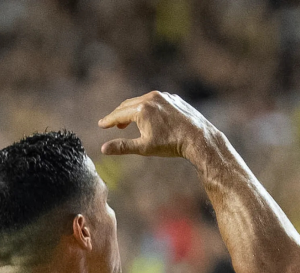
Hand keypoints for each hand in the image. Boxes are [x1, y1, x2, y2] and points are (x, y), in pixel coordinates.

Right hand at [98, 91, 214, 157]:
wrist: (198, 138)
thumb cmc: (171, 144)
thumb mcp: (144, 148)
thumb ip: (122, 146)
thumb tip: (103, 149)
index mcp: (141, 109)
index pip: (119, 114)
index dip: (108, 121)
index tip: (101, 124)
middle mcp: (151, 98)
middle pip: (128, 105)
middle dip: (119, 115)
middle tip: (112, 124)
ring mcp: (164, 96)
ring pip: (142, 101)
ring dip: (132, 111)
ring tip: (128, 122)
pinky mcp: (174, 98)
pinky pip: (155, 101)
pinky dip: (147, 108)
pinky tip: (148, 118)